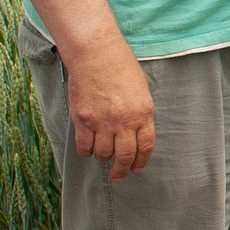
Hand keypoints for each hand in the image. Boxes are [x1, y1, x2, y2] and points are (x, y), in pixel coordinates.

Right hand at [68, 34, 155, 180]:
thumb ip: (139, 113)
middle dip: (121, 170)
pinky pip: (84, 147)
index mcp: (143, 113)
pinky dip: (86, 152)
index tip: (135, 169)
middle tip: (118, 176)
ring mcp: (103, 122)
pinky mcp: (83, 120)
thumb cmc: (120, 67)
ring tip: (102, 154)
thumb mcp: (141, 90)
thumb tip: (135, 134)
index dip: (140, 162)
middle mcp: (124, 121)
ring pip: (103, 154)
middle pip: (124, 156)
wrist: (96, 54)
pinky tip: (88, 149)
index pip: (145, 147)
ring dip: (103, 158)